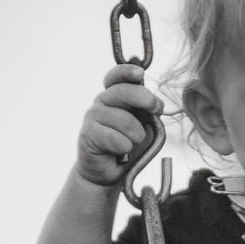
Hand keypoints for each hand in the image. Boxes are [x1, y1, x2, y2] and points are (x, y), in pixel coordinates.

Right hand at [75, 64, 163, 187]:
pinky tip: (119, 152)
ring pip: (125, 120)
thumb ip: (148, 112)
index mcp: (114, 95)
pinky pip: (116, 139)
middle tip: (157, 109)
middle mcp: (102, 102)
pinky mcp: (88, 134)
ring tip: (131, 143)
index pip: (116, 76)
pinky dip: (124, 148)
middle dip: (145, 99)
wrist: (109, 172)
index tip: (140, 74)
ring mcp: (92, 117)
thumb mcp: (143, 126)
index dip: (127, 71)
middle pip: (123, 92)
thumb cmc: (128, 145)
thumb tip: (156, 104)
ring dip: (136, 135)